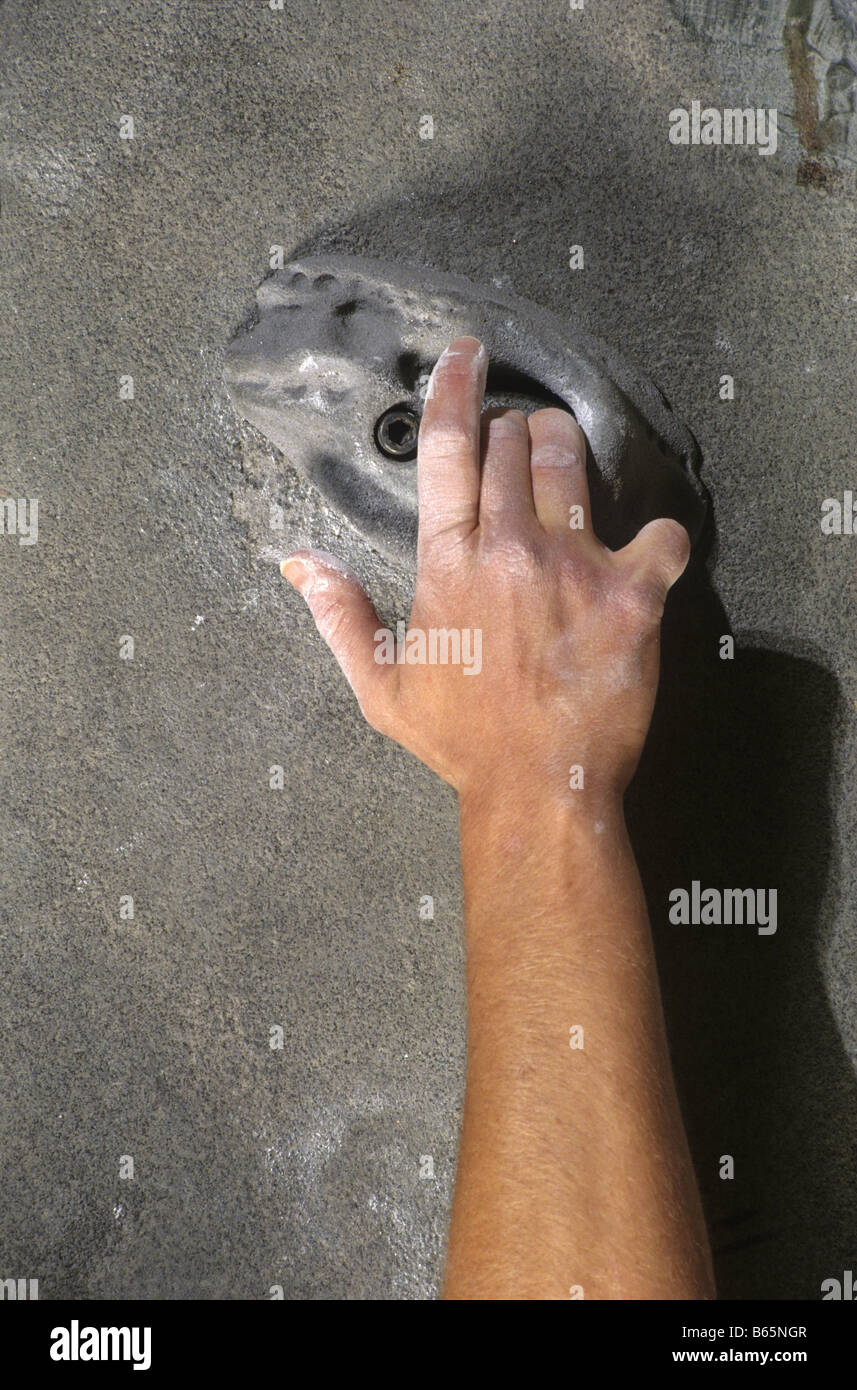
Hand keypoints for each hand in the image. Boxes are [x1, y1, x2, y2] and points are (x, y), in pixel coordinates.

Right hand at [281, 337, 688, 809]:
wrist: (541, 788)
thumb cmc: (465, 741)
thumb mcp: (383, 685)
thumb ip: (339, 615)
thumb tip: (298, 565)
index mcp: (449, 564)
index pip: (445, 448)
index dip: (453, 388)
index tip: (466, 355)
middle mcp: (509, 549)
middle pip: (514, 442)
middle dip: (514, 432)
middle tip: (517, 445)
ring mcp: (573, 566)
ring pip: (573, 462)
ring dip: (565, 450)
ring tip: (563, 460)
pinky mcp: (631, 594)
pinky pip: (662, 533)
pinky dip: (658, 538)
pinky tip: (645, 555)